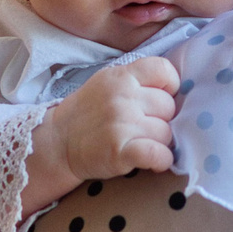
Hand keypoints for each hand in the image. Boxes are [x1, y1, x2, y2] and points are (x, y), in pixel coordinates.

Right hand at [25, 56, 178, 212]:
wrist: (57, 142)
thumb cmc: (88, 113)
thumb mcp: (107, 83)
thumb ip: (137, 81)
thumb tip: (175, 91)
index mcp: (121, 76)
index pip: (164, 70)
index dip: (169, 87)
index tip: (159, 99)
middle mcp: (122, 97)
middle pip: (169, 107)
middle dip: (162, 119)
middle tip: (143, 127)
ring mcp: (121, 124)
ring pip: (167, 133)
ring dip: (159, 142)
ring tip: (140, 143)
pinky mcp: (120, 151)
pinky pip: (158, 154)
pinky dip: (162, 160)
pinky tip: (155, 161)